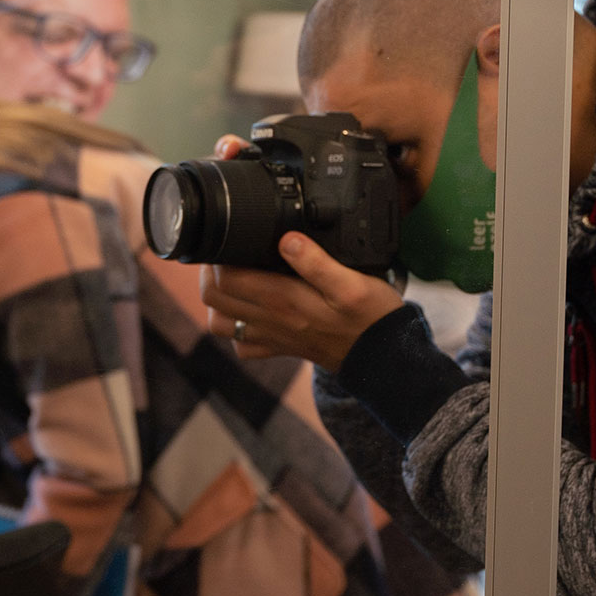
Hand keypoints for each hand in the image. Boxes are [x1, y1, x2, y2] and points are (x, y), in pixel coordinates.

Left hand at [201, 234, 404, 372]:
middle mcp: (271, 321)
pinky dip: (235, 325)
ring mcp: (272, 338)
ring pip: (220, 323)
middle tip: (224, 251)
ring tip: (231, 275)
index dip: (218, 256)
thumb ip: (318, 263)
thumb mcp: (352, 284)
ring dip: (217, 299)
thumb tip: (287, 240)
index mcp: (284, 301)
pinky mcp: (279, 348)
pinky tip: (248, 307)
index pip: (227, 279)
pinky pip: (240, 343)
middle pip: (214, 299)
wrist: (384, 358)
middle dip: (210, 272)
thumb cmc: (371, 317)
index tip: (227, 237)